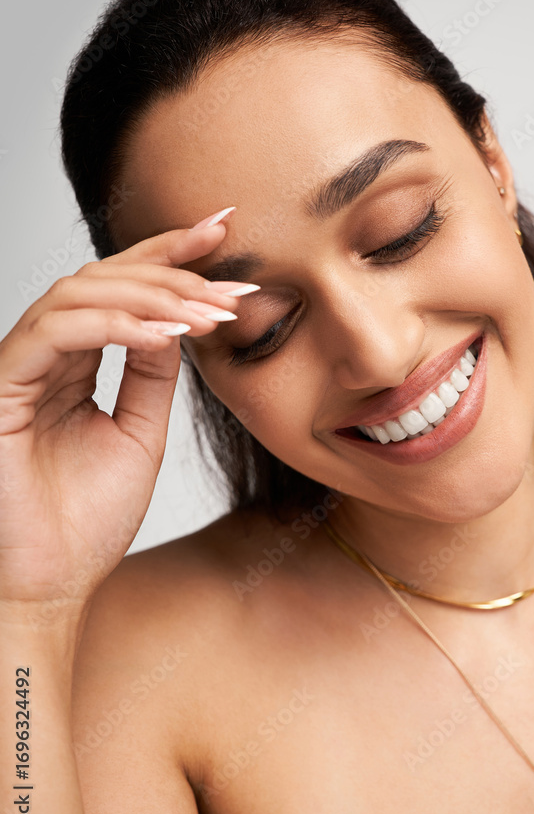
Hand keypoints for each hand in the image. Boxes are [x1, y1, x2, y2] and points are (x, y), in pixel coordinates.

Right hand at [0, 214, 252, 615]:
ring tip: (206, 315)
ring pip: (77, 293)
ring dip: (150, 297)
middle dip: (169, 267)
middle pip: (100, 277)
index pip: (120, 290)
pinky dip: (111, 326)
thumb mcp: (140, 431)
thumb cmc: (88, 519)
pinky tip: (163, 335)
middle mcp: (43, 356)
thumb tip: (181, 319)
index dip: (170, 253)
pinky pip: (53, 334)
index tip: (224, 231)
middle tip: (230, 282)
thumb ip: (153, 373)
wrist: (51, 583)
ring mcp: (18, 367)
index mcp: (72, 363)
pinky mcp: (0, 388)